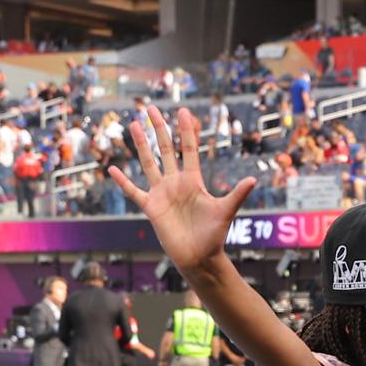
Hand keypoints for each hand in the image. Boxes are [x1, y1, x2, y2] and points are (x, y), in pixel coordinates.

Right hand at [109, 102, 253, 273]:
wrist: (199, 258)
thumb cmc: (214, 236)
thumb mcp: (226, 211)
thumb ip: (237, 194)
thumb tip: (253, 180)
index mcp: (193, 181)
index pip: (188, 149)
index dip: (186, 130)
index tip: (183, 111)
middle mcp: (176, 183)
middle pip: (165, 149)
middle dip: (158, 128)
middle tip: (151, 107)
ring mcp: (162, 194)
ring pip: (148, 163)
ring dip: (141, 144)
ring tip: (134, 124)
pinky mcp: (151, 208)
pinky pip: (134, 192)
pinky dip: (123, 182)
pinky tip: (113, 169)